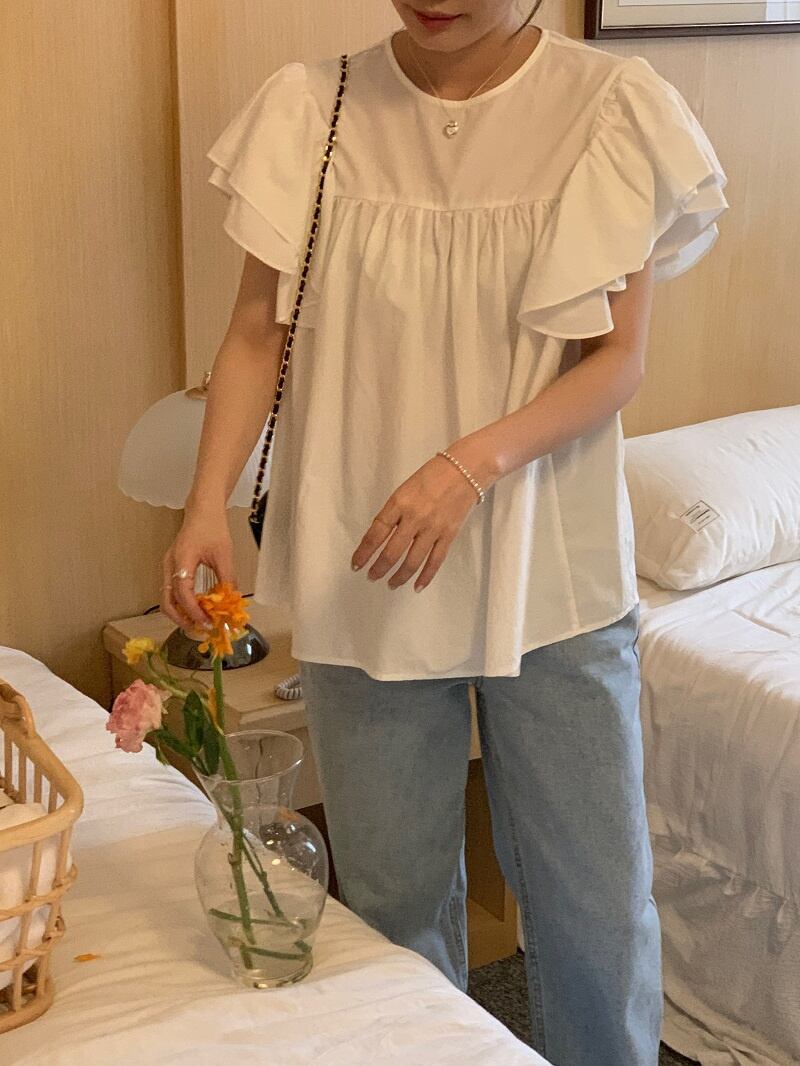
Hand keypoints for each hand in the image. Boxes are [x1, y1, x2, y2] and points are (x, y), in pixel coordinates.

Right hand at [161, 506, 236, 630]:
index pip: (182, 593)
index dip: (193, 611)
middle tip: (200, 628)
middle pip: (167, 601)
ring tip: (199, 621)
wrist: (203, 510)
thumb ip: (228, 579)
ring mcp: (168, 567)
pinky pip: (172, 590)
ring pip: (167, 598)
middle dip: (181, 618)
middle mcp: (170, 565)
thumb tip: (232, 603)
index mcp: (181, 560)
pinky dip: (182, 603)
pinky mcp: (172, 568)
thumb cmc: (213, 528)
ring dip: (181, 613)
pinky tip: (197, 608)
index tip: (207, 622)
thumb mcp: (225, 555)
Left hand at [351, 453, 481, 592]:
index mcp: (399, 503)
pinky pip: (435, 561)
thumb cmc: (431, 476)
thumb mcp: (404, 489)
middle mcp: (414, 518)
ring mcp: (433, 528)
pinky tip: (417, 586)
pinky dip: (426, 576)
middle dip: (379, 568)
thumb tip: (382, 538)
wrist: (465, 470)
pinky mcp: (449, 535)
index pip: (376, 533)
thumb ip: (394, 513)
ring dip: (399, 576)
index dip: (364, 551)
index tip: (356, 564)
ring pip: (412, 561)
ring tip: (391, 584)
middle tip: (372, 577)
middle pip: (392, 551)